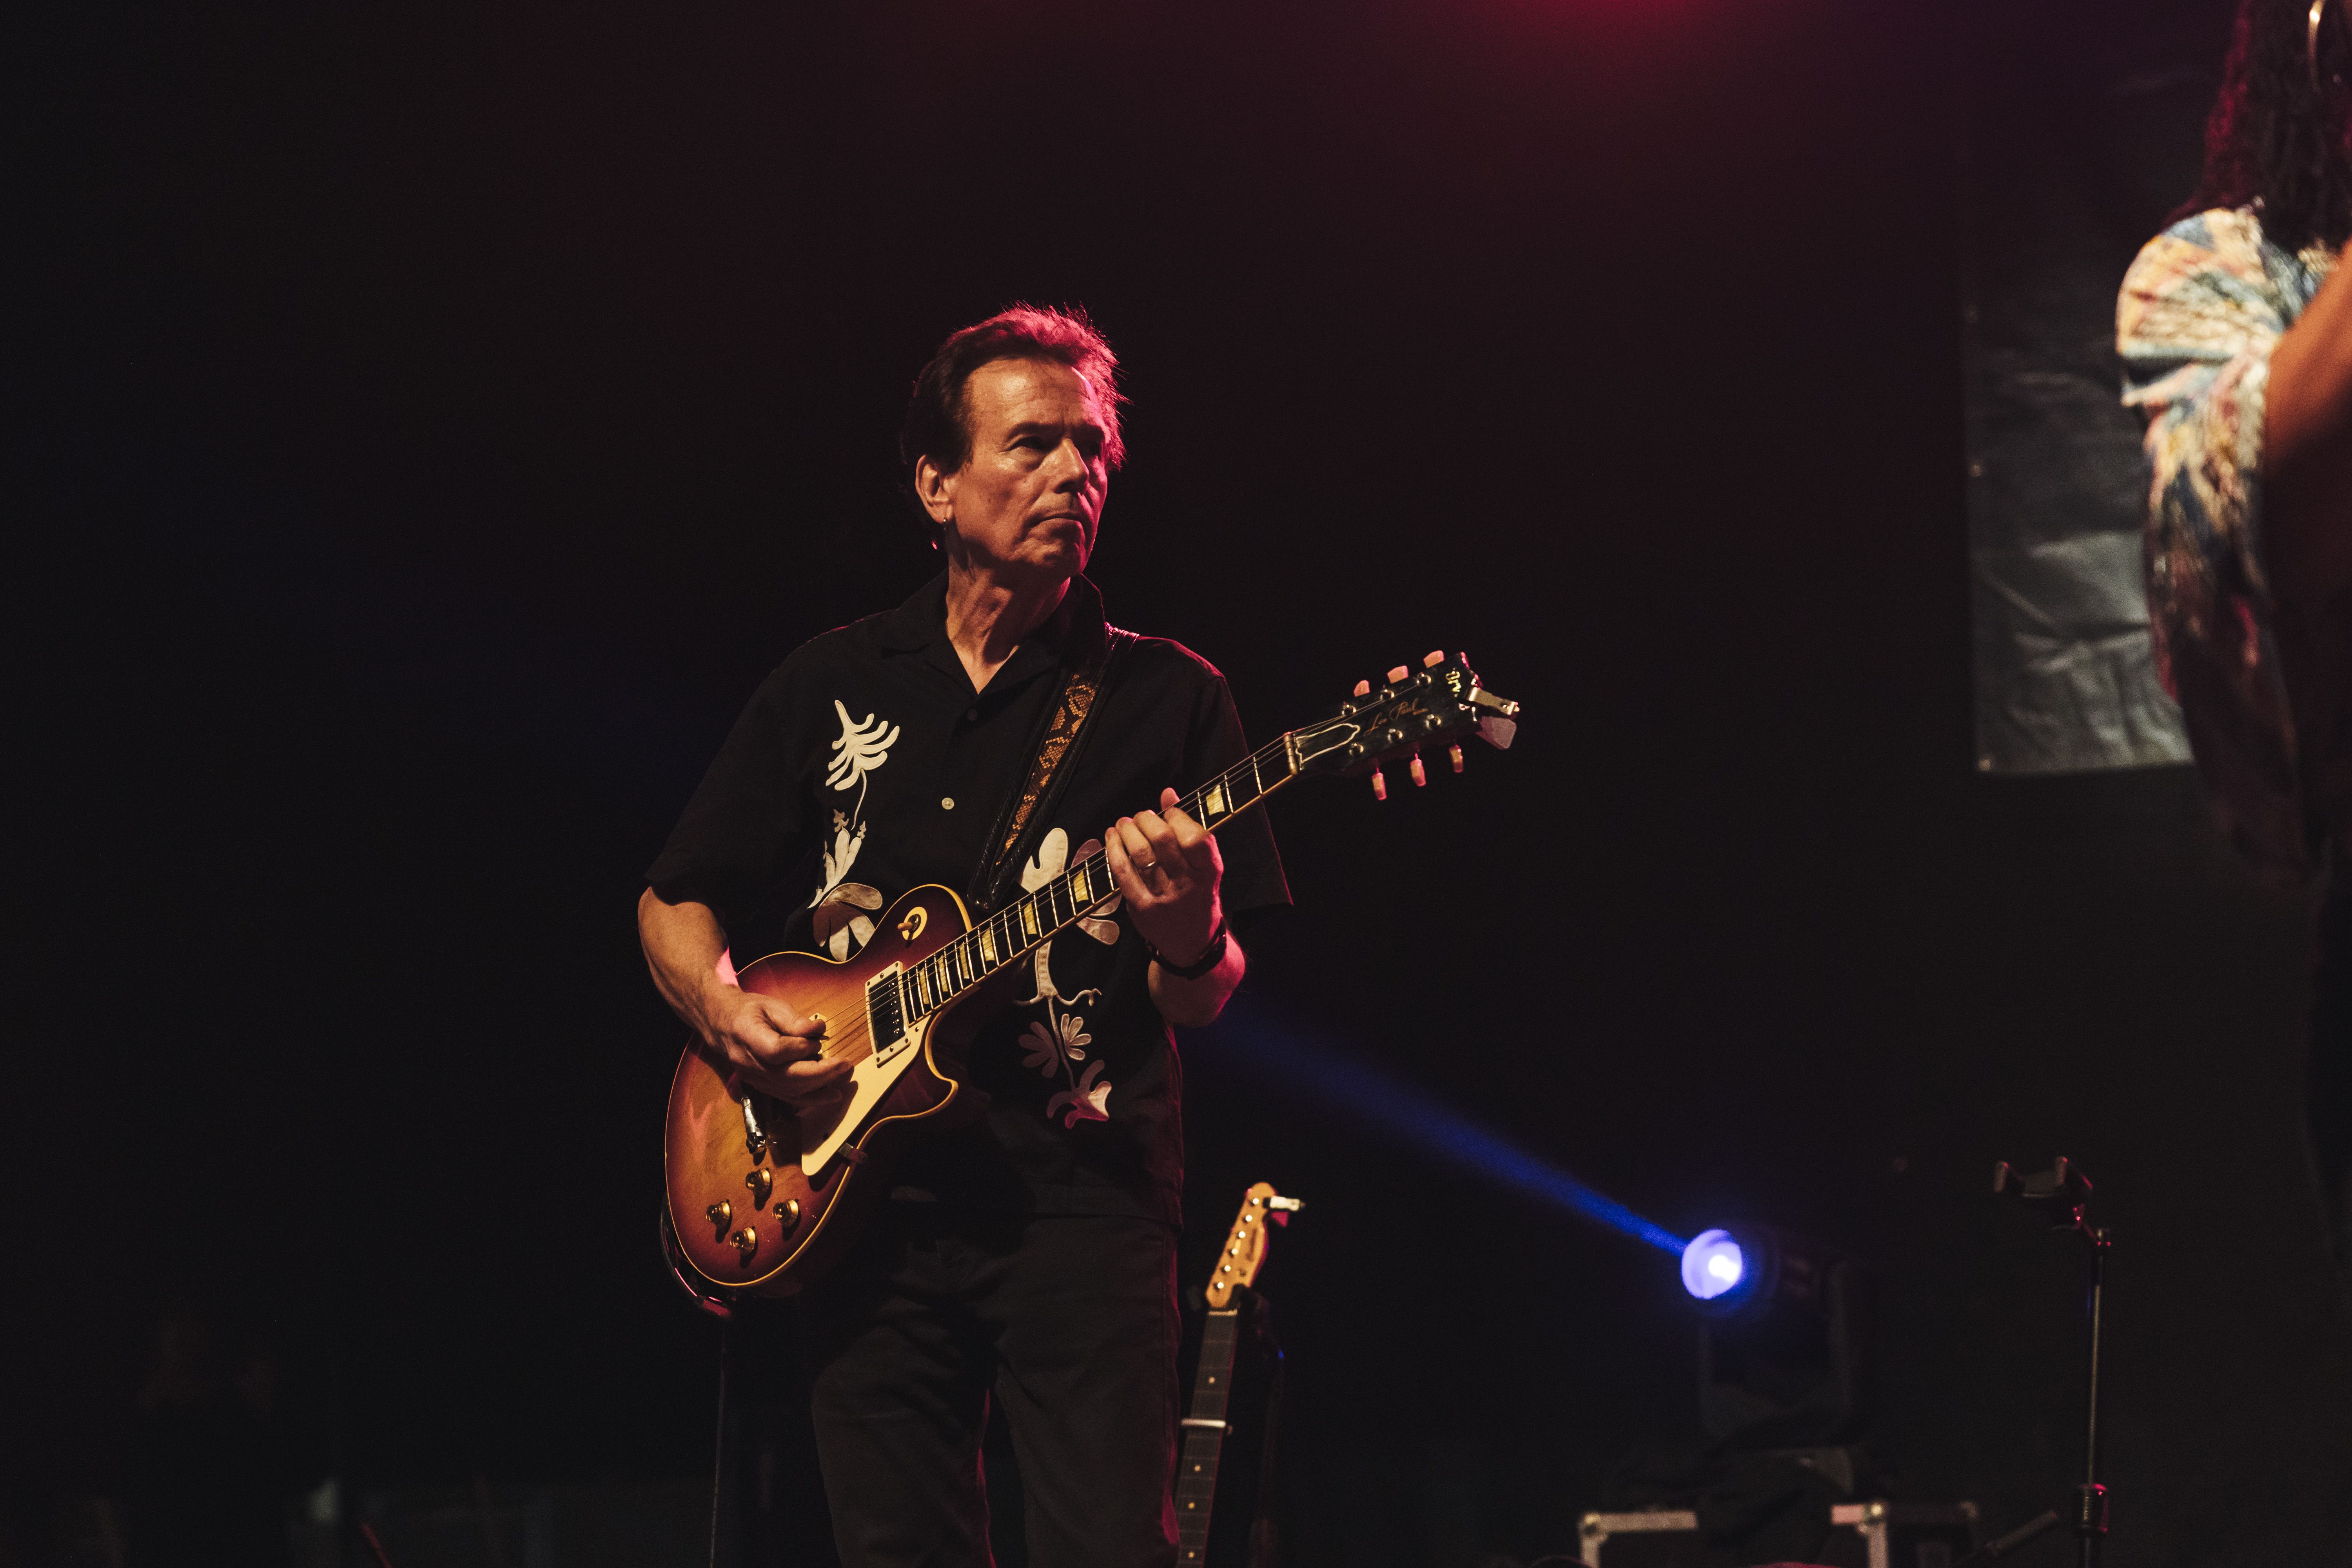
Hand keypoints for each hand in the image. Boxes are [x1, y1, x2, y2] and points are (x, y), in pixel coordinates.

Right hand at [701, 987, 851, 1105]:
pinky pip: (786, 1096)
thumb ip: (794, 1020)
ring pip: (788, 1091)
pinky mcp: (760, 1085)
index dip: (800, 1049)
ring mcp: (753, 1077)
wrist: (722, 1024)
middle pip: (786, 1076)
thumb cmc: (749, 1011)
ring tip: (842, 1083)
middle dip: (820, 1073)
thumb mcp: (771, 1005)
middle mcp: (748, 1062)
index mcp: (747, 1035)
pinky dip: (809, 1098)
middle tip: (845, 1064)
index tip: (817, 1041)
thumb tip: (819, 1030)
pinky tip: (828, 1095)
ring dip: (818, 1090)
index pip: (776, 1051)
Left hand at [1105, 786, 1223, 967]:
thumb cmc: (1197, 895)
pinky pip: (1123, 874)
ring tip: (1123, 824)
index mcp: (1209, 871)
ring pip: (1140, 854)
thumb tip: (1168, 793)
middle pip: (1163, 840)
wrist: (1193, 944)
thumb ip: (1189, 828)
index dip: (1177, 816)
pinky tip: (1112, 839)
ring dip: (1127, 831)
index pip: (1195, 836)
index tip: (1167, 811)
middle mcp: (1189, 885)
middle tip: (1140, 815)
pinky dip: (1114, 850)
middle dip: (1146, 819)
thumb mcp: (1203, 865)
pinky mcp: (1142, 909)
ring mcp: (1164, 898)